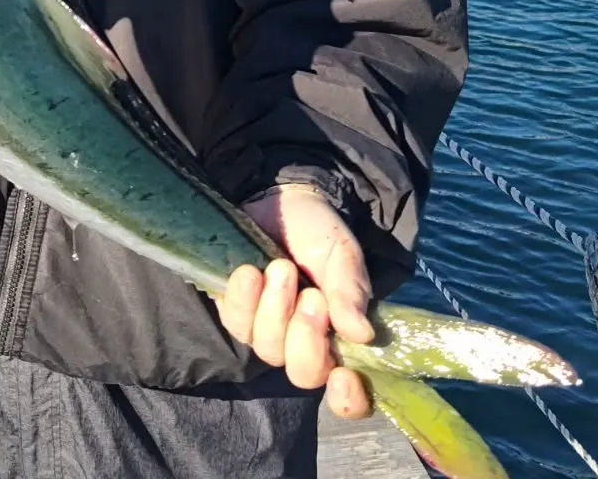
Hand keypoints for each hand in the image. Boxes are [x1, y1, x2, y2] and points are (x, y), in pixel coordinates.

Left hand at [216, 185, 374, 419]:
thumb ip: (351, 291)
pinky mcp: (236, 311)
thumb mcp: (343, 255)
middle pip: (303, 373)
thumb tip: (362, 334)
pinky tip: (249, 271)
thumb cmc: (319, 232)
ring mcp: (267, 329)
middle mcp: (303, 343)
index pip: (348, 393)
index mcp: (339, 337)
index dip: (348, 399)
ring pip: (267, 348)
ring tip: (281, 268)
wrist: (283, 197)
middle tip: (311, 295)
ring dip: (274, 310)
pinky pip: (235, 322)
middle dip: (305, 337)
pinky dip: (243, 299)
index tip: (343, 377)